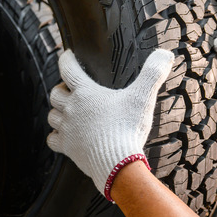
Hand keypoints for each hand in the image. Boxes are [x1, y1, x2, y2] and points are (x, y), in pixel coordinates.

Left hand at [47, 49, 173, 200]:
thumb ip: (153, 73)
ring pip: (52, 116)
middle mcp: (72, 109)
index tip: (67, 56)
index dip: (66, 60)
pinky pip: (52, 139)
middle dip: (61, 89)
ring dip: (57, 112)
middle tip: (70, 89)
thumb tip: (165, 53)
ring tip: (68, 112)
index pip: (68, 69)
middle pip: (55, 94)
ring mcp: (68, 129)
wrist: (118, 163)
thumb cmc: (128, 128)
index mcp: (86, 93)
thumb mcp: (143, 97)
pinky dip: (55, 136)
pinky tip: (64, 136)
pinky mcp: (68, 148)